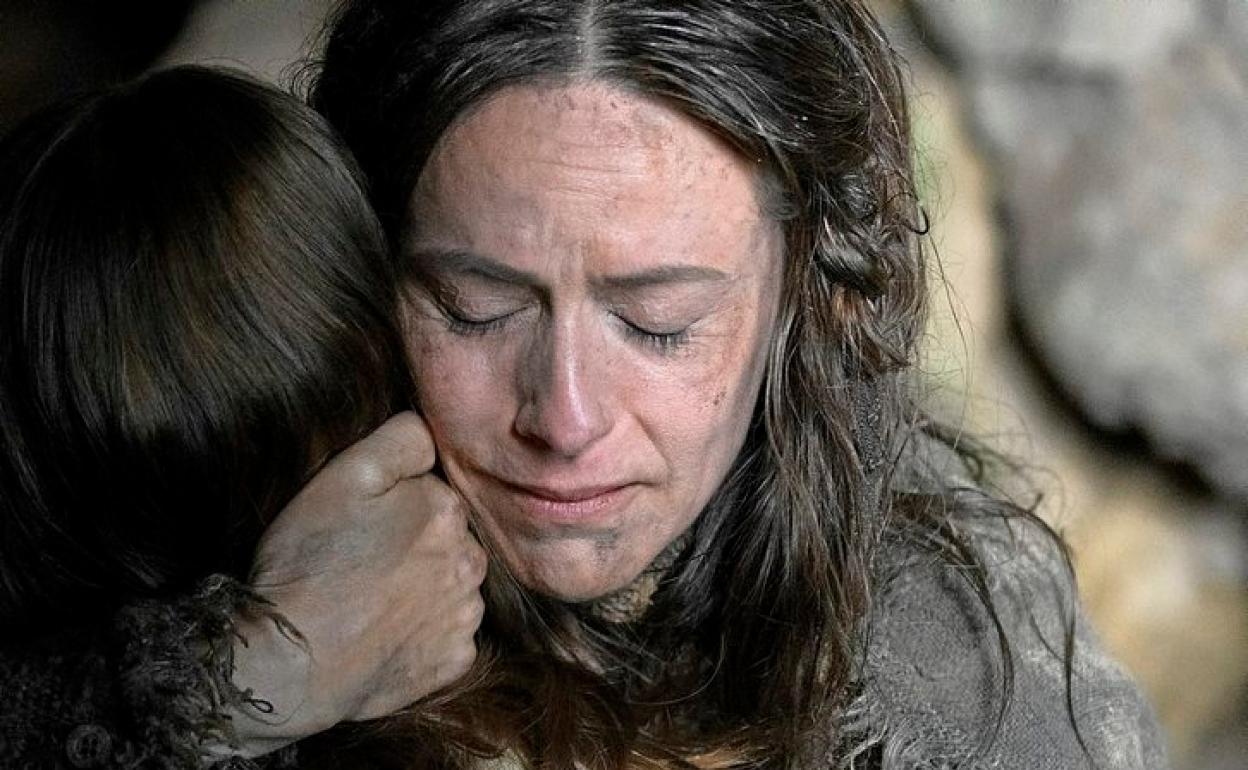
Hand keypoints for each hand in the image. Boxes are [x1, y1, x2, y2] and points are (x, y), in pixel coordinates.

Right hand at [227, 412, 485, 750]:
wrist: (292, 662)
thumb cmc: (311, 563)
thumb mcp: (346, 475)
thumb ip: (402, 440)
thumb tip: (431, 432)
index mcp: (447, 510)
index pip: (432, 491)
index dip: (396, 503)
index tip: (365, 523)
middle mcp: (471, 560)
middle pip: (448, 539)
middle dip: (416, 544)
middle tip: (363, 563)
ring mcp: (465, 615)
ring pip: (451, 586)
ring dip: (424, 589)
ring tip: (371, 600)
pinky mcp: (455, 662)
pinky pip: (448, 637)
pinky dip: (424, 635)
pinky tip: (384, 633)